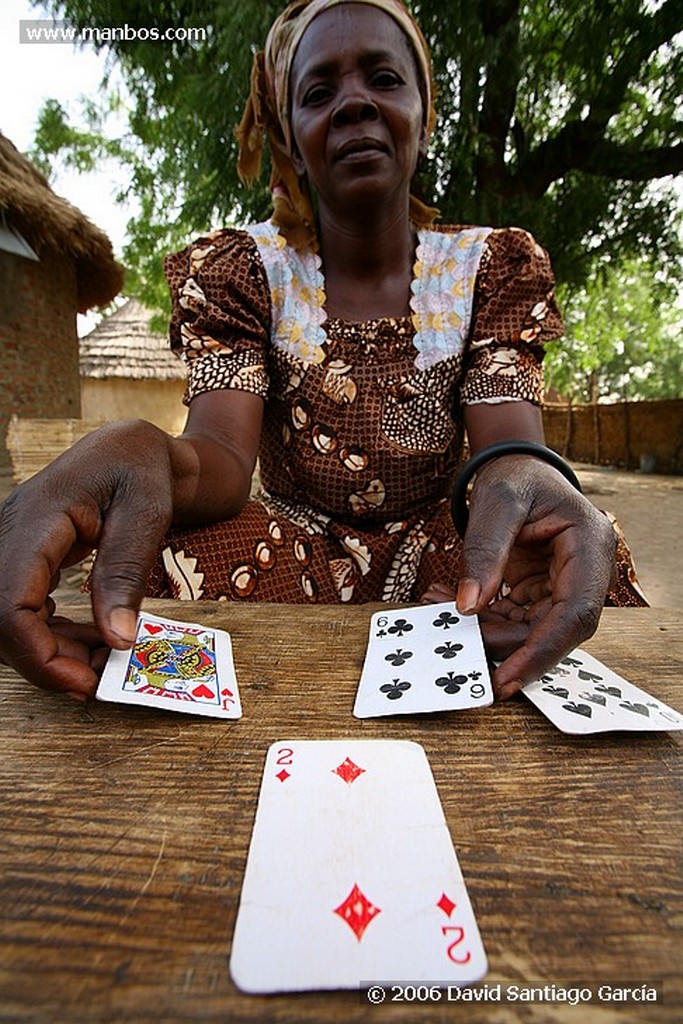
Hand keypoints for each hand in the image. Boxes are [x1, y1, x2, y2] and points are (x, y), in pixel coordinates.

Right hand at [0, 421, 176, 696]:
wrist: (130, 446)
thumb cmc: (142, 469)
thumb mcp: (147, 513)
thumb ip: (126, 571)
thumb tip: (118, 641)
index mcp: (37, 517)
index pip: (8, 601)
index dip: (37, 653)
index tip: (86, 681)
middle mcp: (11, 532)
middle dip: (44, 661)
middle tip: (99, 681)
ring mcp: (11, 545)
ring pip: (5, 618)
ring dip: (47, 651)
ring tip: (101, 662)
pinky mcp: (23, 558)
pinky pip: (19, 608)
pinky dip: (48, 635)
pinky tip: (87, 642)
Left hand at [454, 455, 615, 699]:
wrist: (516, 467)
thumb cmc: (514, 476)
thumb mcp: (497, 503)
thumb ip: (484, 551)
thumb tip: (467, 606)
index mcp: (590, 544)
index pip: (575, 613)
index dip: (543, 651)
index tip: (506, 679)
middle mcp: (586, 570)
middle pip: (553, 628)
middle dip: (502, 643)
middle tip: (451, 644)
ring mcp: (565, 583)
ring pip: (530, 628)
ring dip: (483, 629)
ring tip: (434, 608)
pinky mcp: (542, 591)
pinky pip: (514, 617)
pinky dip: (480, 617)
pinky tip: (444, 601)